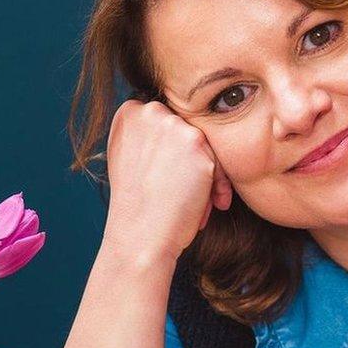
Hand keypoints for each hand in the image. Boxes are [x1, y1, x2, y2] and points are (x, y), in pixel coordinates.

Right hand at [101, 98, 232, 261]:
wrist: (141, 235)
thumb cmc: (137, 204)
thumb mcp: (129, 157)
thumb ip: (147, 134)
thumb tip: (175, 128)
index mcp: (129, 113)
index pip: (166, 121)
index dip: (172, 151)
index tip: (169, 176)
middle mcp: (149, 112)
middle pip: (187, 130)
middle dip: (192, 161)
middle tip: (186, 190)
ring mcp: (172, 125)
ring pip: (205, 145)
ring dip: (209, 173)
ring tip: (201, 202)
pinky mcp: (195, 141)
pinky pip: (218, 159)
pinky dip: (219, 184)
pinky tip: (211, 204)